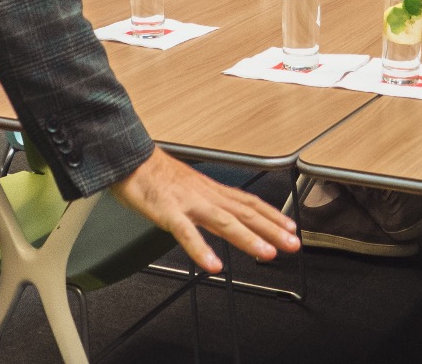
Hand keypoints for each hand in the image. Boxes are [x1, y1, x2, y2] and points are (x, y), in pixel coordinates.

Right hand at [111, 146, 297, 271]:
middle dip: (271, 229)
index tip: (290, 227)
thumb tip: (222, 214)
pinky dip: (201, 249)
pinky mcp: (168, 211)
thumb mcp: (187, 186)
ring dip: (248, 238)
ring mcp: (188, 202)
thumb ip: (205, 202)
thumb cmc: (152, 174)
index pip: (248, 202)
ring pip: (224, 221)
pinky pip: (186, 233)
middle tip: (293, 244)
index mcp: (210, 190)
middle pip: (245, 212)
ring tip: (266, 254)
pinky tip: (212, 265)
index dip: (272, 215)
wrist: (128, 157)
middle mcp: (205, 195)